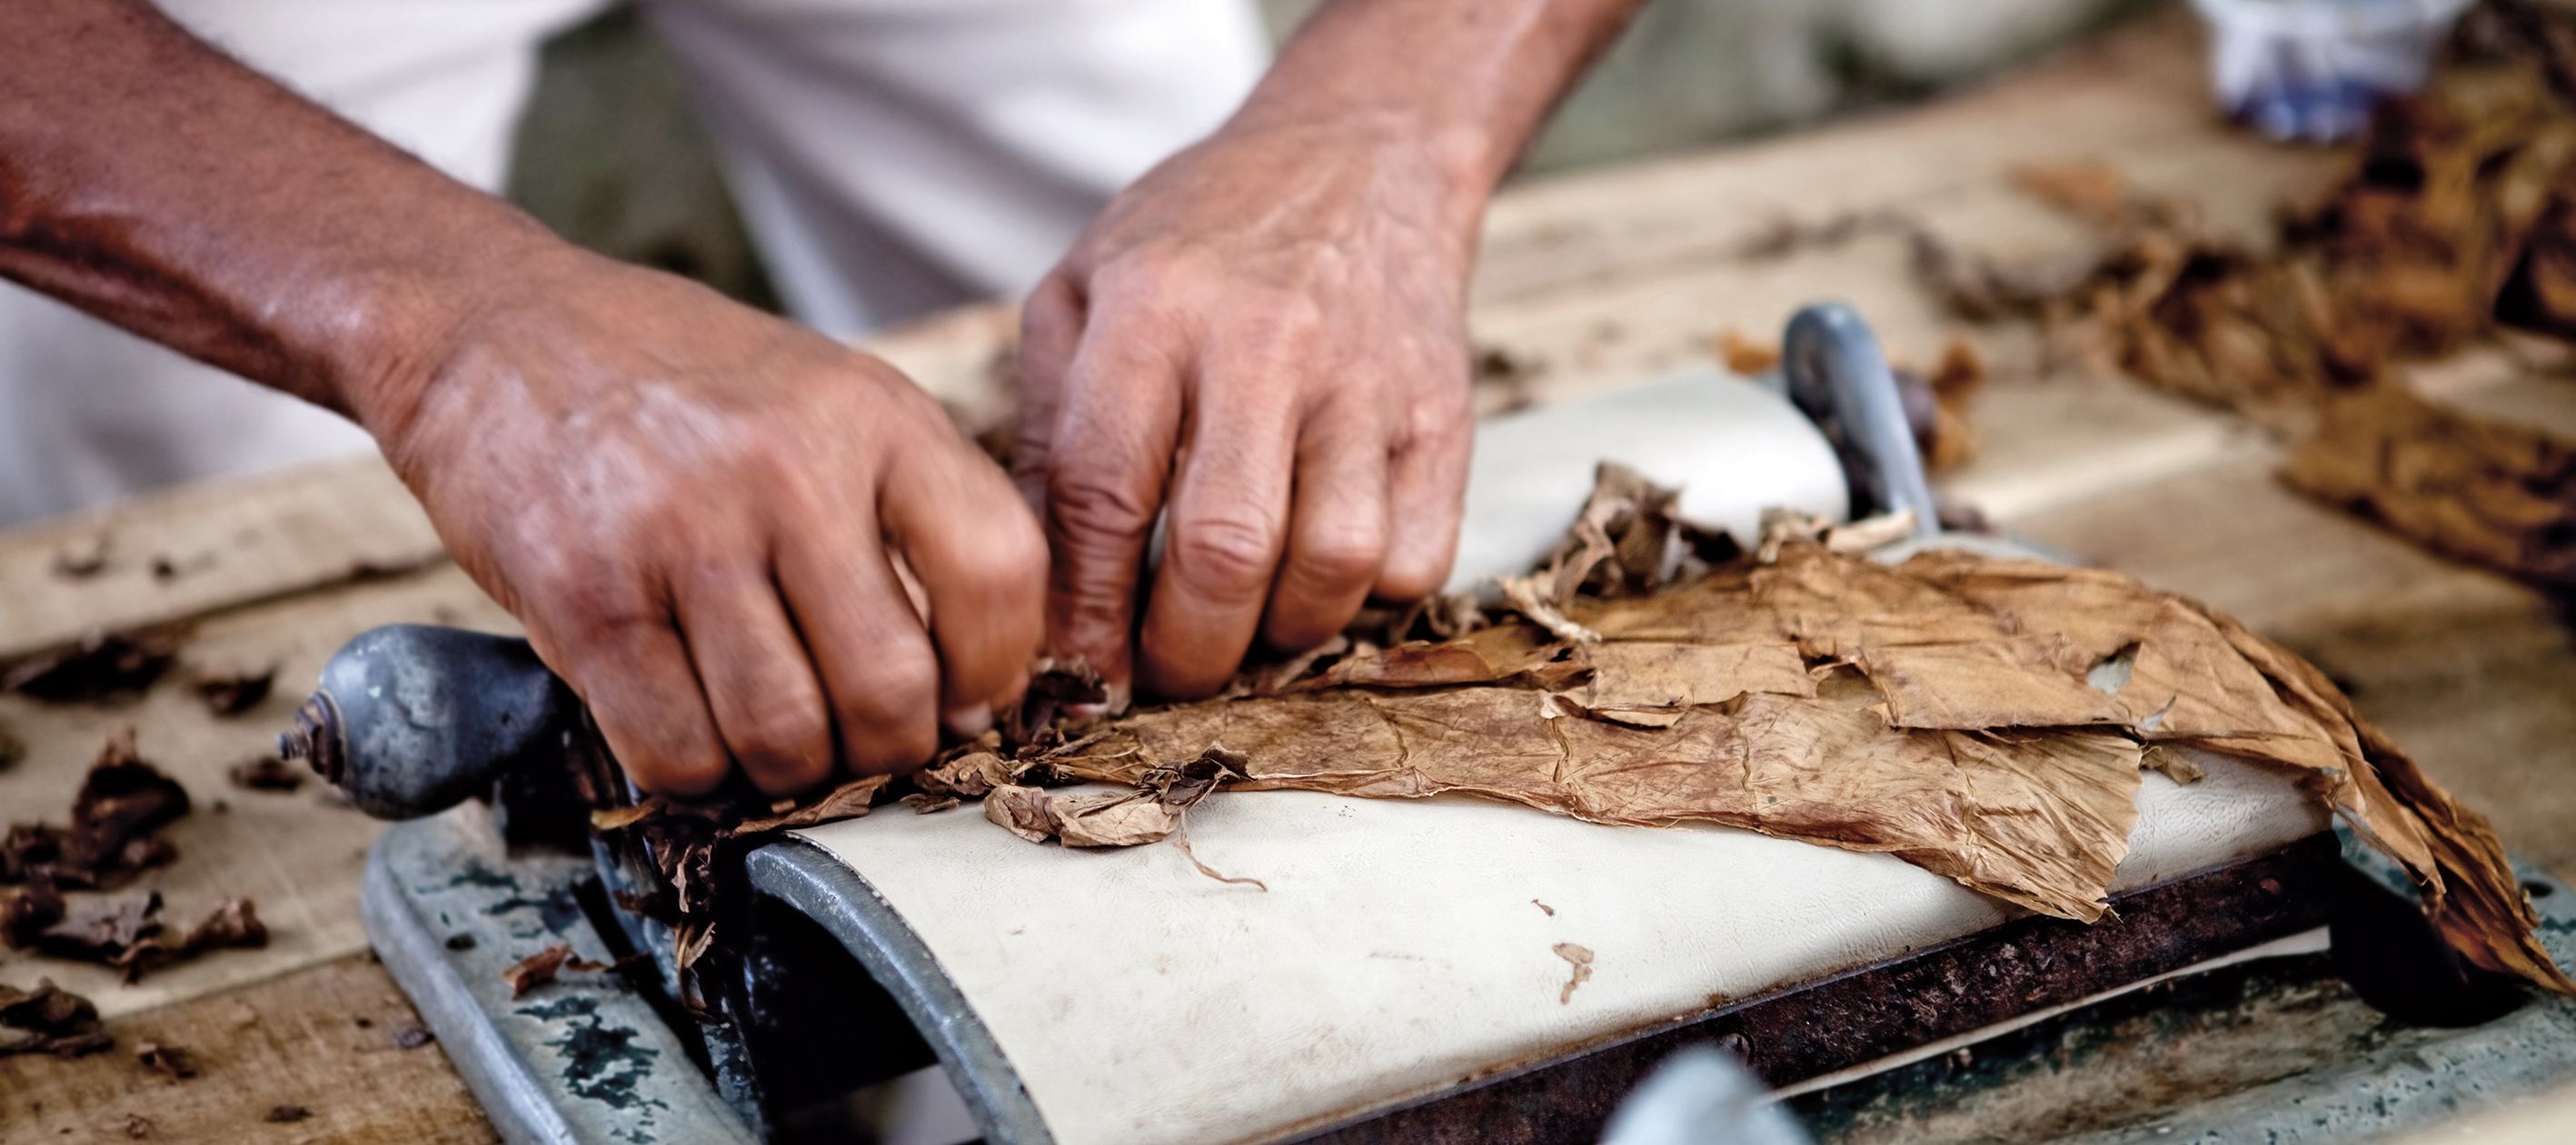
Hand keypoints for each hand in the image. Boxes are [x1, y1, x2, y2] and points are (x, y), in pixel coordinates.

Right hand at [377, 249, 1043, 795]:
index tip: (965, 697)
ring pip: (784, 736)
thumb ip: (912, 513)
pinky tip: (691, 722)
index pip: (999, 572)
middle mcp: (787, 467)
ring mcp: (681, 531)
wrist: (495, 329)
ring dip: (786, 769)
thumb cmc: (684, 386)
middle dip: (885, 748)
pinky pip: (676, 749)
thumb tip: (979, 685)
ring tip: (770, 730)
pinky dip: (695, 769)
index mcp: (875, 414)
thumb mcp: (831, 399)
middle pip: (891, 687)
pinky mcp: (584, 596)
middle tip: (857, 737)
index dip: (996, 668)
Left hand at [1015, 118, 1480, 698]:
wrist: (1360, 156)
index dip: (1084, 610)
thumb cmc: (1201, 240)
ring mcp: (1367, 383)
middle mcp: (1265, 344)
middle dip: (1184, 651)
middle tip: (1162, 669)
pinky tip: (1319, 571)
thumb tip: (1032, 583)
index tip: (1076, 675)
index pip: (1103, 493)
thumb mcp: (1085, 287)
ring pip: (1332, 569)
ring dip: (1278, 636)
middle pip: (1225, 552)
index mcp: (1154, 310)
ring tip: (1243, 626)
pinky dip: (1364, 600)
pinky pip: (1416, 563)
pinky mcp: (1444, 417)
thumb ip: (1047, 426)